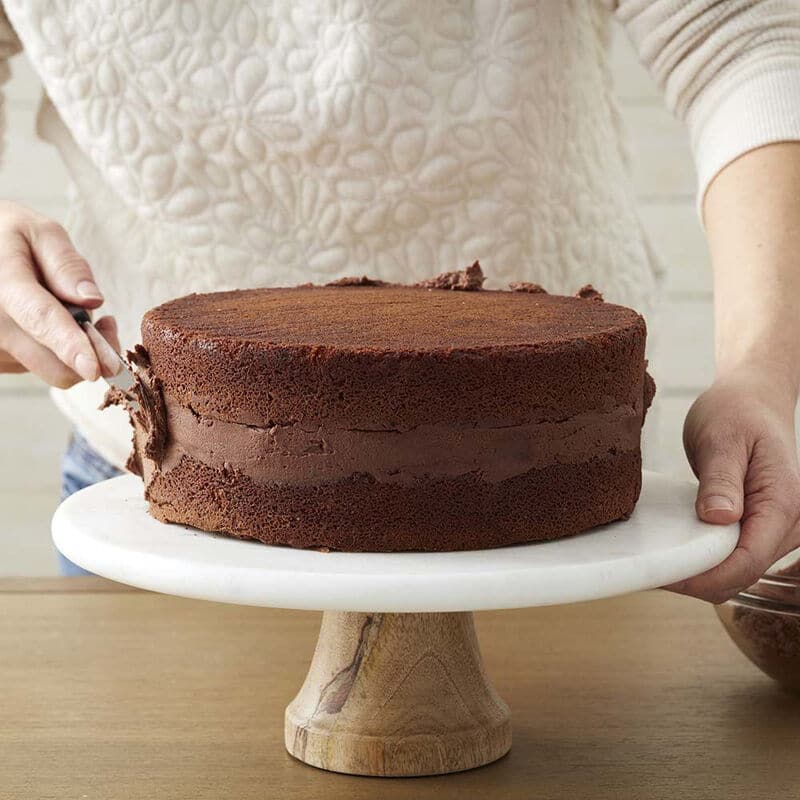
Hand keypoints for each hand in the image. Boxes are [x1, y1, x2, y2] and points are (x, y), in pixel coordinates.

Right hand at [0, 201, 118, 387]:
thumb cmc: (10, 238)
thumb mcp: (39, 232)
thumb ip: (66, 265)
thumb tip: (93, 299)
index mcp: (3, 284)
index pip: (40, 319)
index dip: (70, 346)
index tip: (93, 369)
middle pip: (52, 363)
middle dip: (91, 353)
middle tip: (106, 324)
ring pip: (50, 367)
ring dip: (71, 348)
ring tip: (66, 310)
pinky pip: (38, 366)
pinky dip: (54, 351)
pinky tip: (47, 323)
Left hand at [671, 366, 799, 602]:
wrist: (753, 400)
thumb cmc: (738, 412)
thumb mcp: (722, 438)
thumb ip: (721, 479)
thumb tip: (719, 519)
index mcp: (784, 502)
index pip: (747, 561)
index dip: (705, 576)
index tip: (664, 574)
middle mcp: (790, 523)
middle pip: (743, 574)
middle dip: (698, 580)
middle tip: (650, 569)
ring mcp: (779, 529)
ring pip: (739, 571)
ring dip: (701, 573)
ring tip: (660, 561)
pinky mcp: (762, 528)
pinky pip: (735, 557)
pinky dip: (707, 560)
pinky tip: (677, 551)